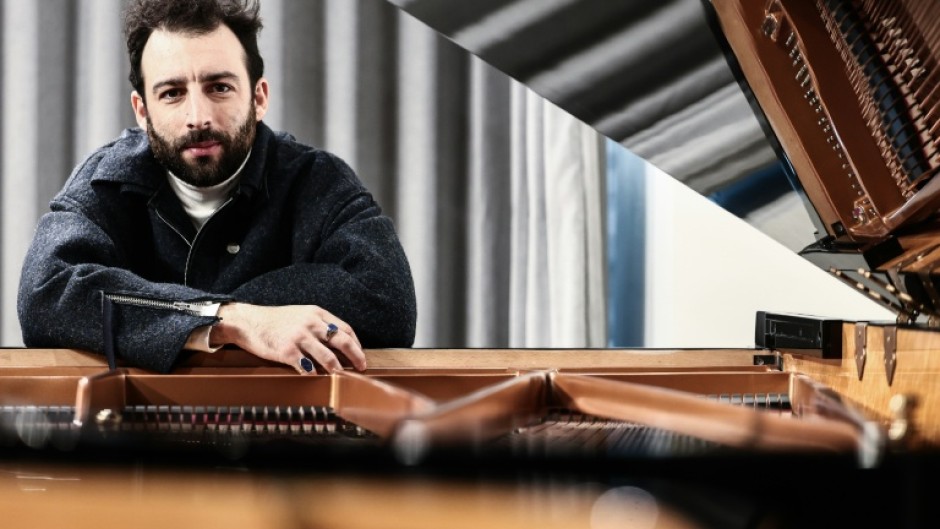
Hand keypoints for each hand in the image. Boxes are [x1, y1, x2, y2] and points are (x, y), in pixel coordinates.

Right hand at [210, 302, 364, 373]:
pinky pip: (307, 366)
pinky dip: (314, 374)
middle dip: (356, 356)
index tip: (360, 355)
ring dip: (338, 370)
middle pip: (342, 341)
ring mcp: (299, 337)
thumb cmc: (276, 321)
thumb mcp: (302, 315)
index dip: (356, 344)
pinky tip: (317, 378)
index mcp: (317, 314)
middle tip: (361, 368)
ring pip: (328, 356)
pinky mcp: (287, 350)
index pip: (345, 329)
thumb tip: (339, 342)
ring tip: (342, 378)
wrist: (249, 322)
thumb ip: (319, 325)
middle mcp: (311, 323)